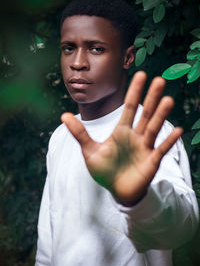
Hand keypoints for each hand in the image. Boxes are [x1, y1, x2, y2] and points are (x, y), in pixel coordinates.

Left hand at [61, 71, 182, 205]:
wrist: (117, 190)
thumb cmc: (105, 170)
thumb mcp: (89, 151)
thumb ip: (80, 133)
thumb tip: (63, 115)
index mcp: (121, 131)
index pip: (129, 108)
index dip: (134, 92)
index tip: (140, 75)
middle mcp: (135, 136)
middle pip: (145, 114)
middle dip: (151, 98)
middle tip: (159, 80)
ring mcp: (145, 148)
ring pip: (154, 128)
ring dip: (160, 115)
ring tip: (167, 100)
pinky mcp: (152, 161)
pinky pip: (161, 149)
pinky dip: (169, 141)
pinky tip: (178, 131)